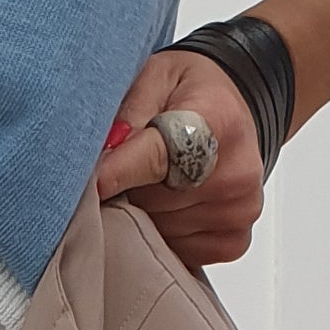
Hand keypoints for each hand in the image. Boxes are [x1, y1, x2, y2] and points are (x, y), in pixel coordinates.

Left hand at [95, 51, 264, 265]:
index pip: (158, 158)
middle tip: (130, 165)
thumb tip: (102, 160)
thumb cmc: (189, 93)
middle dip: (128, 188)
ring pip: (158, 231)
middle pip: (152, 202)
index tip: (91, 184)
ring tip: (153, 182)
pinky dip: (164, 235)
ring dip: (144, 213)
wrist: (230, 108)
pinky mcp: (233, 242)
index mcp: (217, 120)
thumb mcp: (154, 77)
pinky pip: (177, 253)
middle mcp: (235, 171)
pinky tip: (170, 206)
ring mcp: (238, 211)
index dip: (117, 172)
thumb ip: (127, 113)